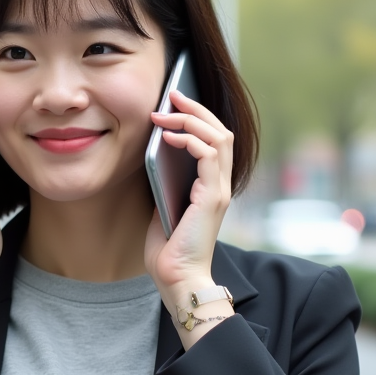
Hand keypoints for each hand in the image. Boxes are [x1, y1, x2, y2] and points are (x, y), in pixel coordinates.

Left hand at [143, 90, 234, 302]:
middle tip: (172, 94)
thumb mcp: (163, 207)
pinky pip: (209, 156)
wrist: (178, 280)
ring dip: (191, 120)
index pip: (214, 140)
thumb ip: (165, 183)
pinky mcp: (212, 198)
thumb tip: (154, 155)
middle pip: (221, 131)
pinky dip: (190, 140)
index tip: (173, 103)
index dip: (197, 118)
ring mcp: (219, 191)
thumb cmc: (169, 251)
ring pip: (218, 137)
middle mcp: (221, 185)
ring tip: (167, 112)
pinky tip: (169, 137)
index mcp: (211, 187)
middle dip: (196, 109)